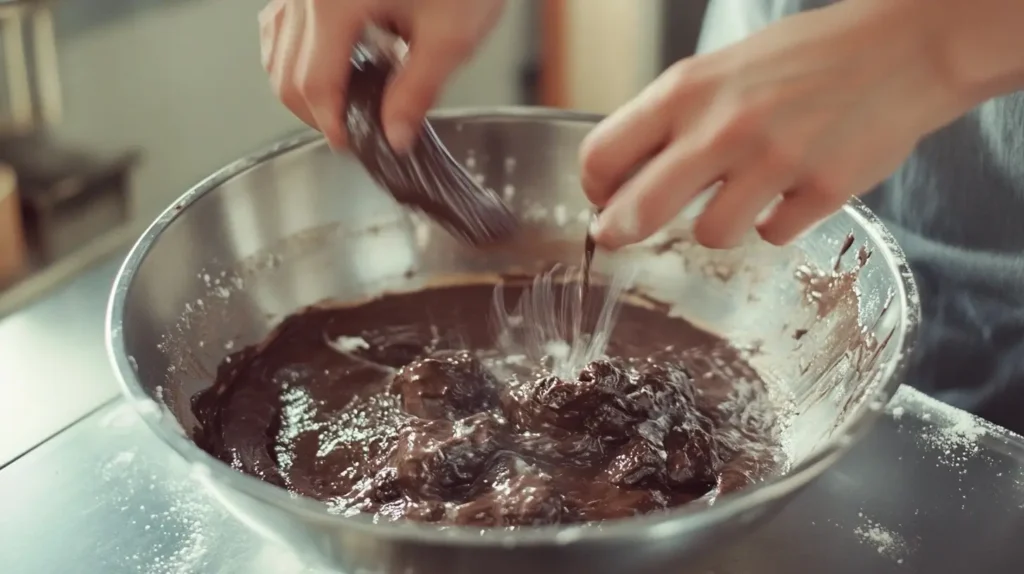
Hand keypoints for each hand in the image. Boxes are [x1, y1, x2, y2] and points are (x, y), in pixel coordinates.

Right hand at [260, 0, 503, 150]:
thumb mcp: (451, 34)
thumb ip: (418, 91)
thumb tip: (395, 135)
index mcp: (335, 2)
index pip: (314, 85)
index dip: (332, 125)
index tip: (353, 144)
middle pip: (286, 74)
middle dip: (318, 111)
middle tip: (357, 128)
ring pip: (276, 50)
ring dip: (306, 84)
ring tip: (354, 95)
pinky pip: (282, 23)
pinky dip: (301, 53)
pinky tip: (340, 60)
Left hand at [580, 0, 966, 249]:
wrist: (902, 48)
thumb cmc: (803, 59)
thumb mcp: (720, 72)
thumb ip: (672, 120)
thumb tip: (624, 179)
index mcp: (687, 91)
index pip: (603, 154)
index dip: (594, 188)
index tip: (604, 199)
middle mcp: (722, 127)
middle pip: (637, 209)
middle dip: (620, 231)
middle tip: (620, 236)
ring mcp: (774, 162)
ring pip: (710, 235)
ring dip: (718, 226)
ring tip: (743, 195)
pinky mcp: (823, 191)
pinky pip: (774, 234)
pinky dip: (778, 221)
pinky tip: (793, 190)